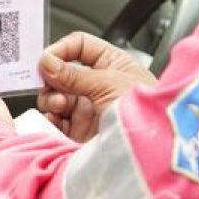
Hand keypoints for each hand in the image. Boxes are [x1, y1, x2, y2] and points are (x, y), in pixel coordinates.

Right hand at [37, 32, 156, 142]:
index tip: (45, 60)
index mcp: (111, 64)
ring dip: (51, 98)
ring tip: (58, 105)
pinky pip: (56, 121)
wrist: (153, 152)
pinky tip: (54, 119)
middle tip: (47, 82)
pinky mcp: (80, 131)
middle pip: (61, 72)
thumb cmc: (148, 114)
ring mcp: (88, 108)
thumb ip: (74, 74)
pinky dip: (50, 119)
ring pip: (55, 96)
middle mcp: (98, 84)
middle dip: (51, 77)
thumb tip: (47, 63)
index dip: (61, 50)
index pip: (79, 46)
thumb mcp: (108, 85)